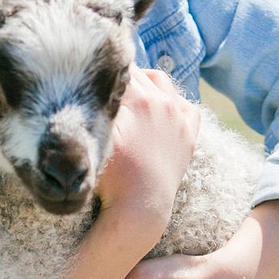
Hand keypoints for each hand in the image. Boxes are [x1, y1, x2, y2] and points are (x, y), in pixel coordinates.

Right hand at [95, 67, 199, 238]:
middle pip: (138, 73)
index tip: (89, 79)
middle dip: (120, 78)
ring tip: (128, 94)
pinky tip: (159, 109)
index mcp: (139, 98)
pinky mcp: (188, 135)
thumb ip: (94, 107)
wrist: (141, 209)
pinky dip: (173, 102)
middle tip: (103, 88)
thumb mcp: (94, 138)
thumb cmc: (110, 177)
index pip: (118, 69)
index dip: (102, 73)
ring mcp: (179, 118)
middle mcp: (163, 101)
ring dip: (145, 83)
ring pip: (161, 82)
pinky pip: (186, 106)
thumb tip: (89, 86)